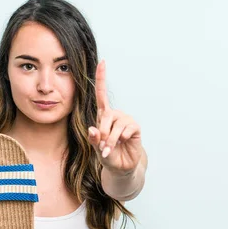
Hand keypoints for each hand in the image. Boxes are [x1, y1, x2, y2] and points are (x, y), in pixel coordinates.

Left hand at [88, 60, 142, 174]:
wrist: (122, 166)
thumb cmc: (108, 155)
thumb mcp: (97, 148)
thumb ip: (94, 139)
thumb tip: (93, 129)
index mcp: (104, 116)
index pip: (101, 94)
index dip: (101, 78)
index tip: (102, 62)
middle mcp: (115, 115)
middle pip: (105, 116)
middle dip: (102, 133)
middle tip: (102, 146)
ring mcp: (126, 120)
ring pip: (114, 127)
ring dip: (110, 141)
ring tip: (109, 150)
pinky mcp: (134, 127)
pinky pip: (125, 131)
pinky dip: (120, 140)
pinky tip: (122, 144)